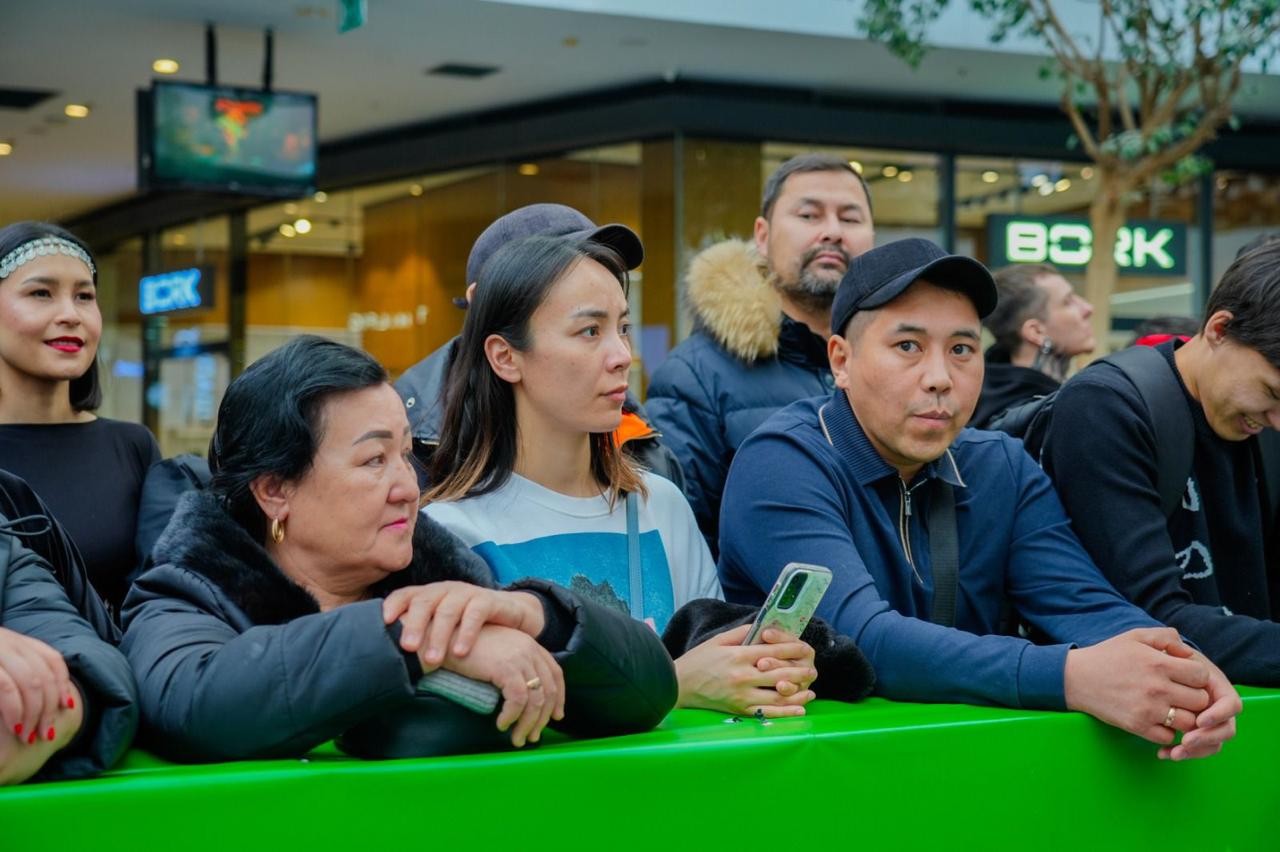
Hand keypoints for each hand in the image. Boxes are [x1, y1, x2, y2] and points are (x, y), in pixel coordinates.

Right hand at [0, 628, 76, 748]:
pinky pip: (5, 686)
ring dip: (33, 712)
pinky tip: (15, 725)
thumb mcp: (3, 669)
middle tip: (46, 733)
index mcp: (12, 639)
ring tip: (28, 735)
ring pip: (28, 681)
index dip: (62, 683)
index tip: (67, 707)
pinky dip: (15, 708)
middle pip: (42, 674)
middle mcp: (4, 640)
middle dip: (48, 707)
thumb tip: (56, 699)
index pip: (52, 659)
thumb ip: (18, 676)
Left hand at [383, 583, 545, 667]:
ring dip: (439, 635)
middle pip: (425, 601)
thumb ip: (422, 632)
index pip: (407, 594)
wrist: (510, 614)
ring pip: (448, 610)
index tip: (385, 621)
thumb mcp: (442, 625)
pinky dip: (467, 633)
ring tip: (433, 659)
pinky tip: (461, 652)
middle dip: (414, 624)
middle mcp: (445, 590)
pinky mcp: (488, 600)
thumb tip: (389, 654)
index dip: (395, 604)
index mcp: (430, 594)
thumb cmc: (467, 624)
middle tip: (408, 648)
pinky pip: (475, 614)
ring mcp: (467, 593)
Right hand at [442, 624, 564, 747]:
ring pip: (535, 699)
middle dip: (543, 718)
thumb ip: (513, 667)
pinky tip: (502, 724)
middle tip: (532, 737)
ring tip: (516, 739)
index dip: (558, 697)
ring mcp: (519, 656)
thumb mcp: (496, 654)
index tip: (555, 716)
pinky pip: (518, 700)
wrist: (442, 638)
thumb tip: (525, 697)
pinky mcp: (505, 667)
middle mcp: (529, 648)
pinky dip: (512, 716)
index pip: (555, 673)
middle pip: (548, 689)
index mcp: (529, 643)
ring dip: (527, 724)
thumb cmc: (464, 648)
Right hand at [674, 624, 817, 716]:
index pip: (773, 652)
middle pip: (780, 674)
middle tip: (812, 670)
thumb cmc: (698, 660)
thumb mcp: (718, 640)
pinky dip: (786, 713)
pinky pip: (767, 713)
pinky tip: (799, 710)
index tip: (805, 649)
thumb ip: (743, 633)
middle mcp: (742, 676)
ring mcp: (742, 695)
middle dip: (800, 672)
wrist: (678, 685)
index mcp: (738, 655)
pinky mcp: (739, 710)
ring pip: (777, 696)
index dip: (793, 649)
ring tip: (810, 690)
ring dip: (798, 693)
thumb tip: (765, 629)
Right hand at [1065, 627, 1217, 751]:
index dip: (1198, 676)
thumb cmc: (1108, 655)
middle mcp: (1157, 688)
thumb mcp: (1135, 636)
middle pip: (1200, 701)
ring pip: (1189, 722)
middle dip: (1195, 697)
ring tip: (1173, 708)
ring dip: (1185, 716)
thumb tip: (1188, 652)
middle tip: (1182, 694)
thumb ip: (1166, 637)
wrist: (1076, 678)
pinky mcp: (1137, 726)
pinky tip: (1159, 720)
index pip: (1201, 676)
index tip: (1186, 677)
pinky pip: (1169, 737)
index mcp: (1158, 663)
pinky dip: (1168, 731)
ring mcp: (1148, 710)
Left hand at [1159, 650, 1239, 760]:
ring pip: (1213, 742)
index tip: (1199, 719)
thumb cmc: (1149, 657)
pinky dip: (1184, 753)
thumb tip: (1183, 652)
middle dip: (1208, 737)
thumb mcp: (1157, 645)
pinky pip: (1196, 748)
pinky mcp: (1191, 732)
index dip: (1219, 713)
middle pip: (1225, 728)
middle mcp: (1214, 705)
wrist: (1135, 670)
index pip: (1231, 703)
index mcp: (1213, 685)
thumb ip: (1169, 641)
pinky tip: (1164, 754)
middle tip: (1185, 740)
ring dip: (1197, 750)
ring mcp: (1205, 721)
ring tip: (1175, 752)